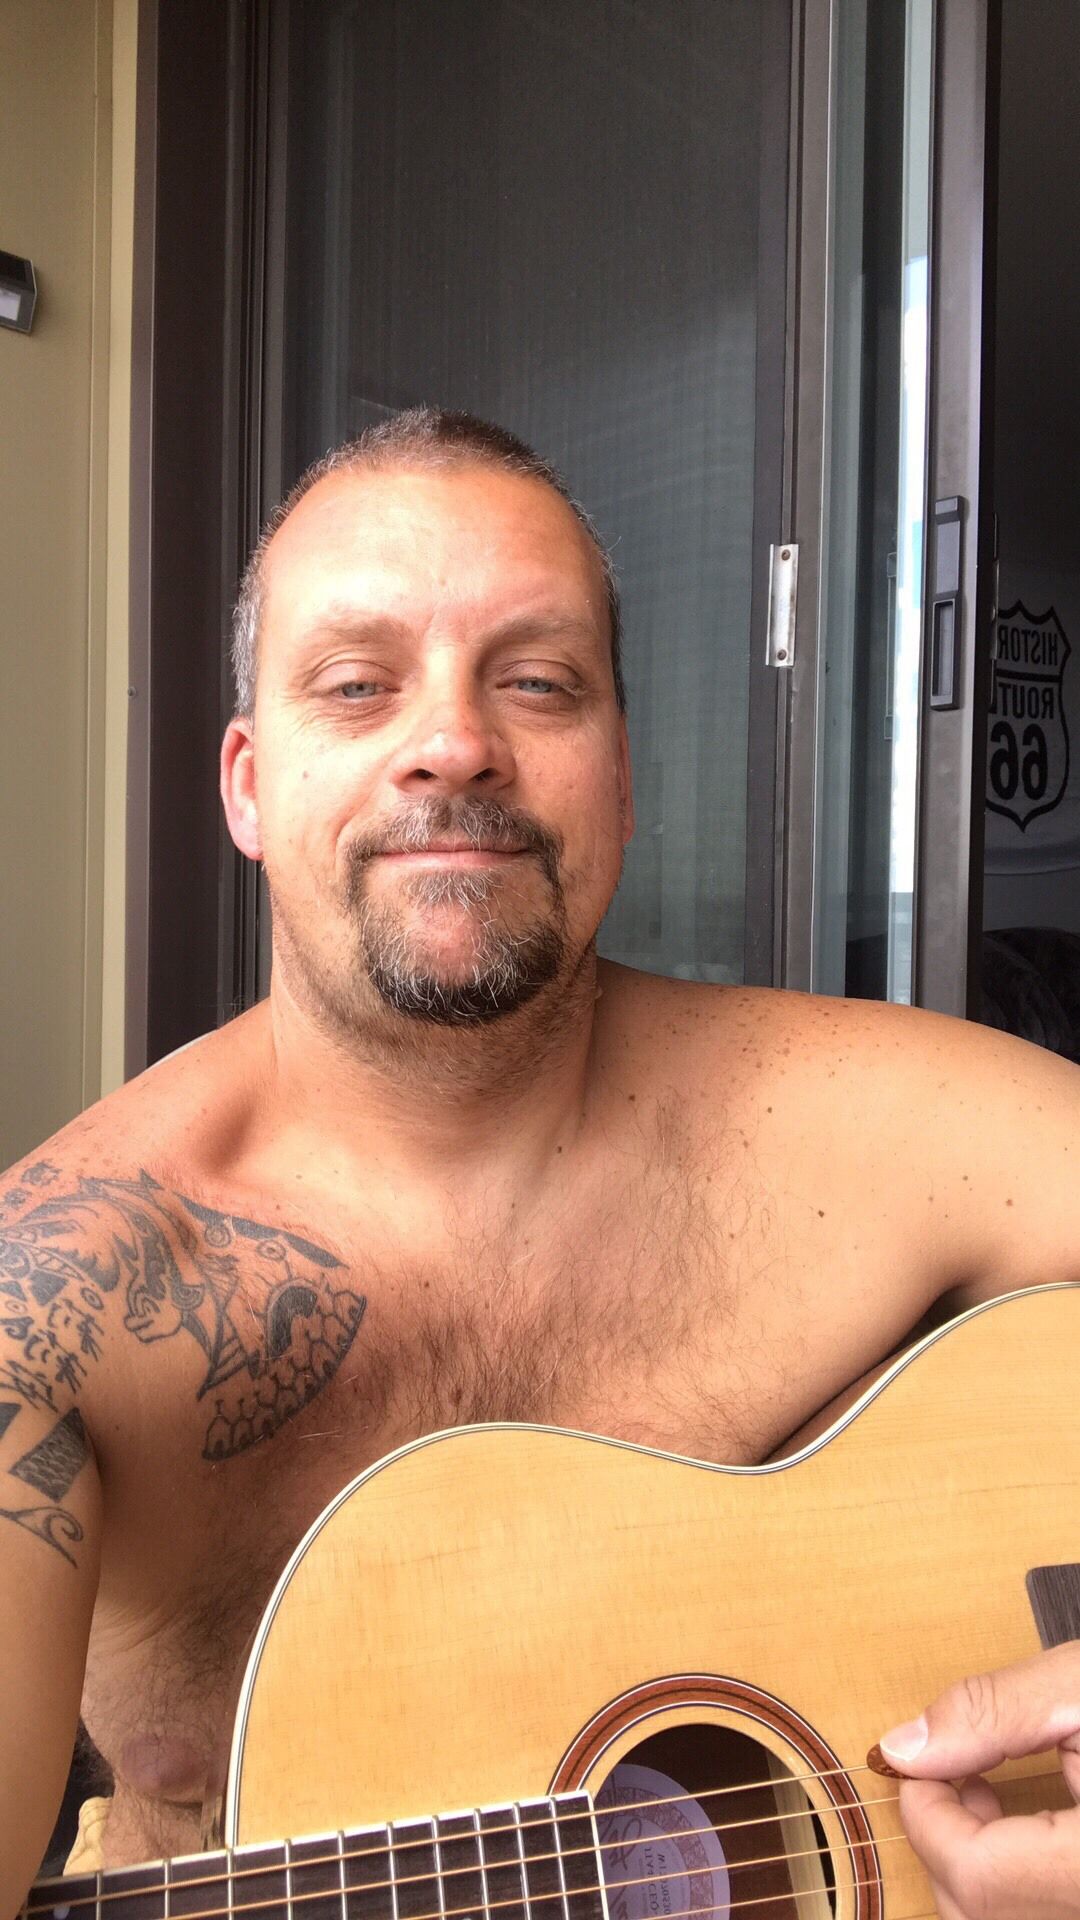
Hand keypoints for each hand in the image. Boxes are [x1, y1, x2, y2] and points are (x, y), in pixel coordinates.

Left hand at [876, 1642, 1079, 1919]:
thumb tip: (904, 1746)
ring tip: (980, 1787)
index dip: (926, 1815)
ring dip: (972, 1860)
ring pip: (1003, 1914)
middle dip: (942, 1840)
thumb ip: (994, 1713)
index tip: (918, 1762)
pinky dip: (1006, 1873)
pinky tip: (1013, 1817)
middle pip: (979, 1910)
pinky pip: (1033, 1907)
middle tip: (945, 1771)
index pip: (976, 1877)